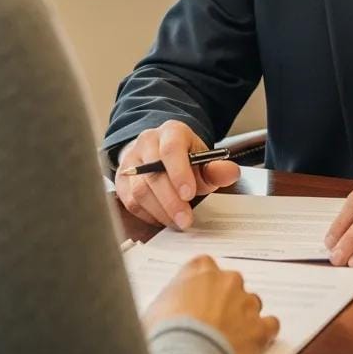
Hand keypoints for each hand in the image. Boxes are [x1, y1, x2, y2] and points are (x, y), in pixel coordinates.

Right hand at [115, 121, 239, 227]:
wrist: (160, 150)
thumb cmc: (184, 157)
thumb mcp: (204, 159)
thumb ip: (217, 168)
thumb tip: (231, 173)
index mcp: (171, 132)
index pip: (171, 149)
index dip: (179, 172)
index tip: (189, 194)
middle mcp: (147, 142)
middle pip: (153, 173)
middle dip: (171, 201)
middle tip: (185, 219)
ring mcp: (131, 160)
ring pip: (140, 189)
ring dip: (160, 211)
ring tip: (177, 221)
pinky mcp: (121, 180)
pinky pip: (130, 201)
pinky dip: (148, 214)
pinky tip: (162, 218)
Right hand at [143, 255, 279, 353]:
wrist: (183, 353)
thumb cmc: (164, 332)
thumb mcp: (157, 307)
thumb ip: (172, 298)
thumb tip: (170, 308)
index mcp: (201, 270)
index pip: (205, 267)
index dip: (203, 286)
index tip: (199, 298)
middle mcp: (227, 280)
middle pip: (231, 284)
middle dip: (225, 301)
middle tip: (212, 322)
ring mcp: (245, 302)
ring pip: (252, 303)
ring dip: (244, 317)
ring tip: (230, 337)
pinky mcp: (259, 328)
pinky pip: (269, 325)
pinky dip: (264, 333)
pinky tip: (253, 343)